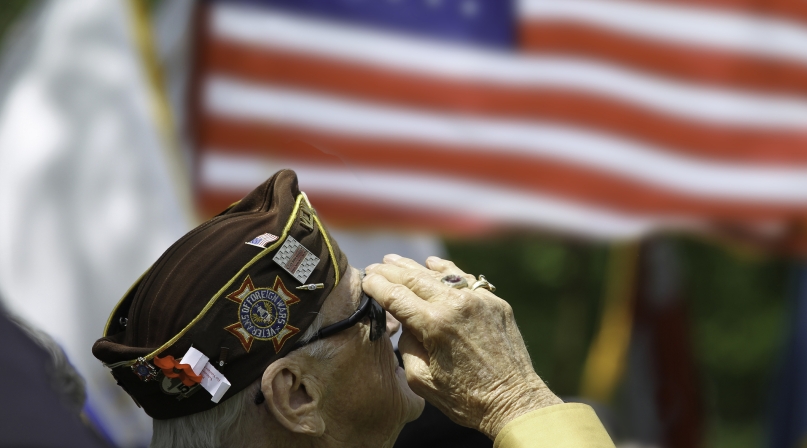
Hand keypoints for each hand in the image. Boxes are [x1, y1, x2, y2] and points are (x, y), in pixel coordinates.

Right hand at [363, 255, 562, 438]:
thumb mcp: (421, 379)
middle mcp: (456, 304)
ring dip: (415, 267)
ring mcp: (479, 300)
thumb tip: (406, 323)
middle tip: (375, 266)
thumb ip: (406, 345)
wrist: (513, 401)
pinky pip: (465, 280)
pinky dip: (446, 272)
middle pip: (414, 278)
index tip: (365, 279)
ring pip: (440, 274)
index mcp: (434, 324)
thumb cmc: (465, 398)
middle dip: (391, 271)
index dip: (377, 285)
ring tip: (396, 260)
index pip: (396, 296)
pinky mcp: (495, 302)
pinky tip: (433, 265)